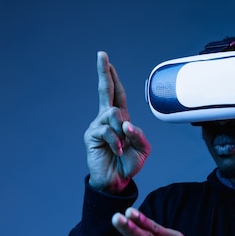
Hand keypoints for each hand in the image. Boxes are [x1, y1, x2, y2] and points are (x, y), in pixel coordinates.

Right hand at [84, 51, 150, 192]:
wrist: (116, 181)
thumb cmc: (129, 163)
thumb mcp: (142, 148)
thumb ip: (138, 134)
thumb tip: (126, 123)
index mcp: (120, 118)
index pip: (116, 93)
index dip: (112, 76)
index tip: (105, 59)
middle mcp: (107, 119)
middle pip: (105, 91)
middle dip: (103, 72)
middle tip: (101, 54)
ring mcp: (97, 126)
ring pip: (113, 114)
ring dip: (122, 130)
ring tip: (123, 146)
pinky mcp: (91, 136)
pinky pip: (108, 131)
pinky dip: (117, 142)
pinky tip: (119, 151)